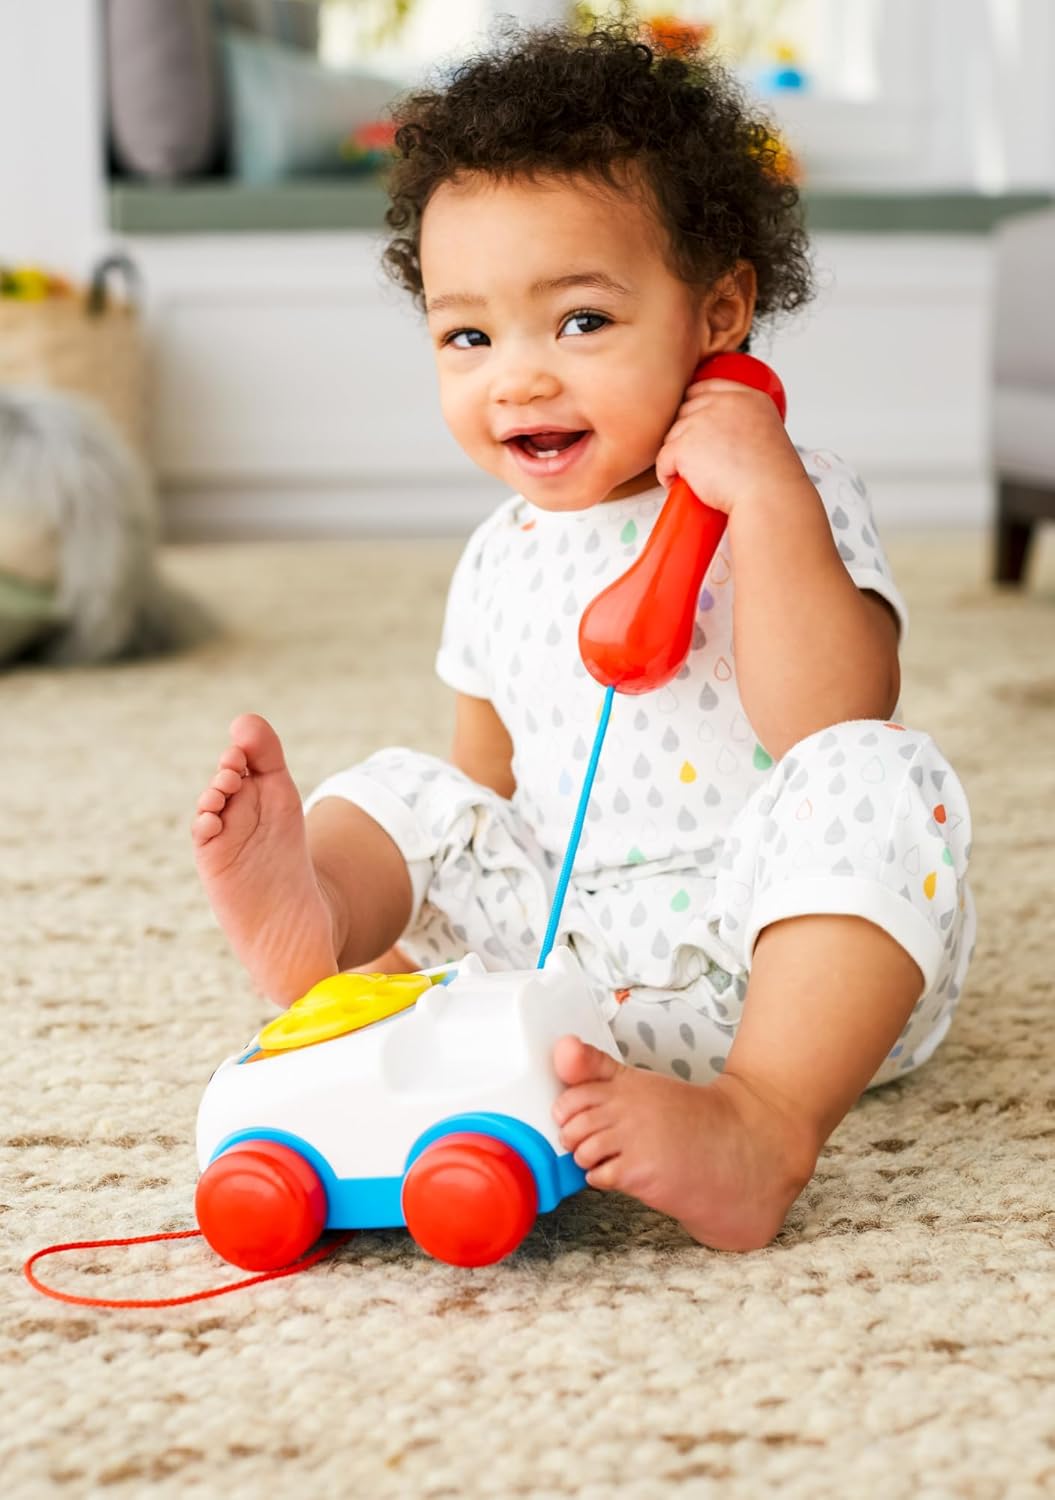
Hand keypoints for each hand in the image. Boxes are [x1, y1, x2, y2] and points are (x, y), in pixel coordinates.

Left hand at [654, 376, 807, 515]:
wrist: (769, 496)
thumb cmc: (772, 480)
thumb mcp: (769, 438)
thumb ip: (746, 428)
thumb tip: (725, 439)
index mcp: (749, 399)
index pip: (709, 387)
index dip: (695, 403)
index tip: (694, 420)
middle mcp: (724, 404)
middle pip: (686, 410)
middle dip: (685, 435)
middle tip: (697, 460)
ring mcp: (701, 422)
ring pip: (672, 435)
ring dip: (678, 457)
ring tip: (696, 477)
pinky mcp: (683, 445)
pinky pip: (663, 459)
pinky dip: (667, 475)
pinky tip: (680, 484)